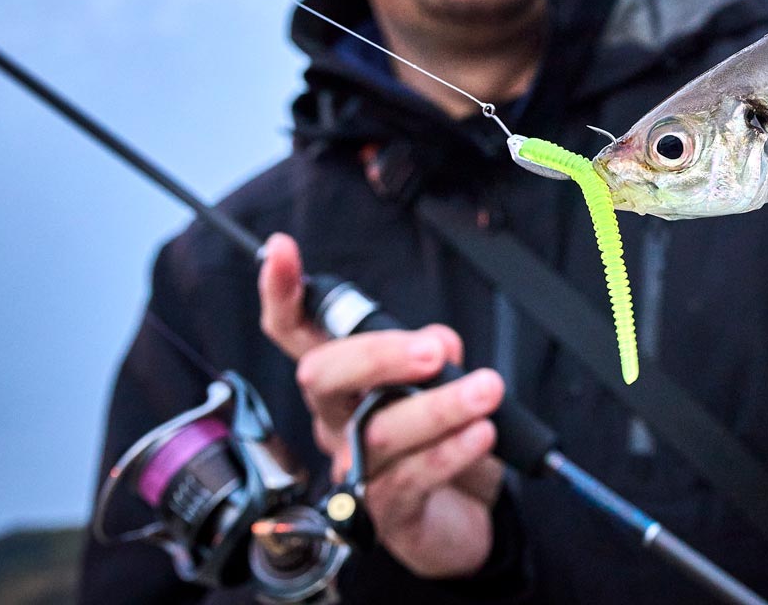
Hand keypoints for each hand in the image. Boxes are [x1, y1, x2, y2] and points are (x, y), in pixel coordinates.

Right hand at [258, 232, 505, 577]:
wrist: (463, 516)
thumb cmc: (440, 440)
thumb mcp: (443, 385)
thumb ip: (434, 355)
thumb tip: (438, 341)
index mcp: (344, 382)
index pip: (297, 333)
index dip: (284, 293)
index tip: (281, 250)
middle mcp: (336, 422)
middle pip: (323, 377)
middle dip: (376, 355)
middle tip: (434, 351)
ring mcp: (353, 471)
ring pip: (378, 432)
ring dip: (438, 406)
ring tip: (486, 391)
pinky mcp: (385, 513)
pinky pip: (411, 478)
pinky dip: (450, 452)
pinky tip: (480, 435)